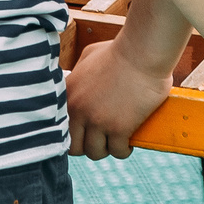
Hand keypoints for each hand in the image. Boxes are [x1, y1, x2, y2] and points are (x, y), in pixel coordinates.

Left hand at [67, 39, 173, 159]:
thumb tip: (77, 80)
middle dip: (87, 145)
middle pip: (75, 147)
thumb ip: (78, 73)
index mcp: (69, 94)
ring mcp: (98, 121)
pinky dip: (123, 150)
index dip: (73, 134)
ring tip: (115, 140)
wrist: (142, 52)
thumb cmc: (120, 50)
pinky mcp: (119, 128)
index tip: (86, 133)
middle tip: (102, 138)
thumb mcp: (88, 56)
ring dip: (106, 149)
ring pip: (95, 153)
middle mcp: (78, 110)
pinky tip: (128, 143)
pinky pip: (117, 152)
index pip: (60, 129)